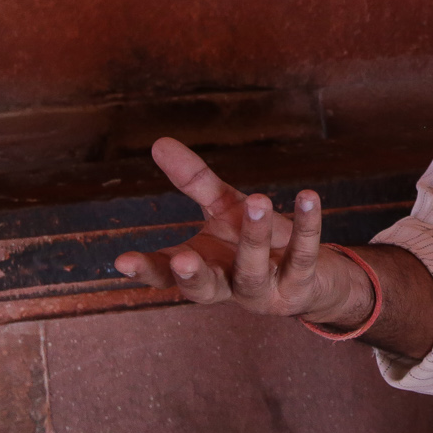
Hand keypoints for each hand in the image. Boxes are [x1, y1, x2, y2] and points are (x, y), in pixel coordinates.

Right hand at [113, 137, 371, 326]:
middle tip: (183, 258)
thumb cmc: (253, 240)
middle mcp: (228, 286)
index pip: (165, 273)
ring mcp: (264, 291)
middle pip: (204, 289)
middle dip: (193, 276)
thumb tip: (158, 142)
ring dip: (254, 237)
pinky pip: (304, 253)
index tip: (121, 261)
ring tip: (257, 199)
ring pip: (253, 270)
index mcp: (202, 268)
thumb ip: (194, 181)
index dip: (145, 270)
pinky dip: (307, 226)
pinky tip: (308, 196)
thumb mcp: (224, 207)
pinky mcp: (300, 285)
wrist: (311, 275)